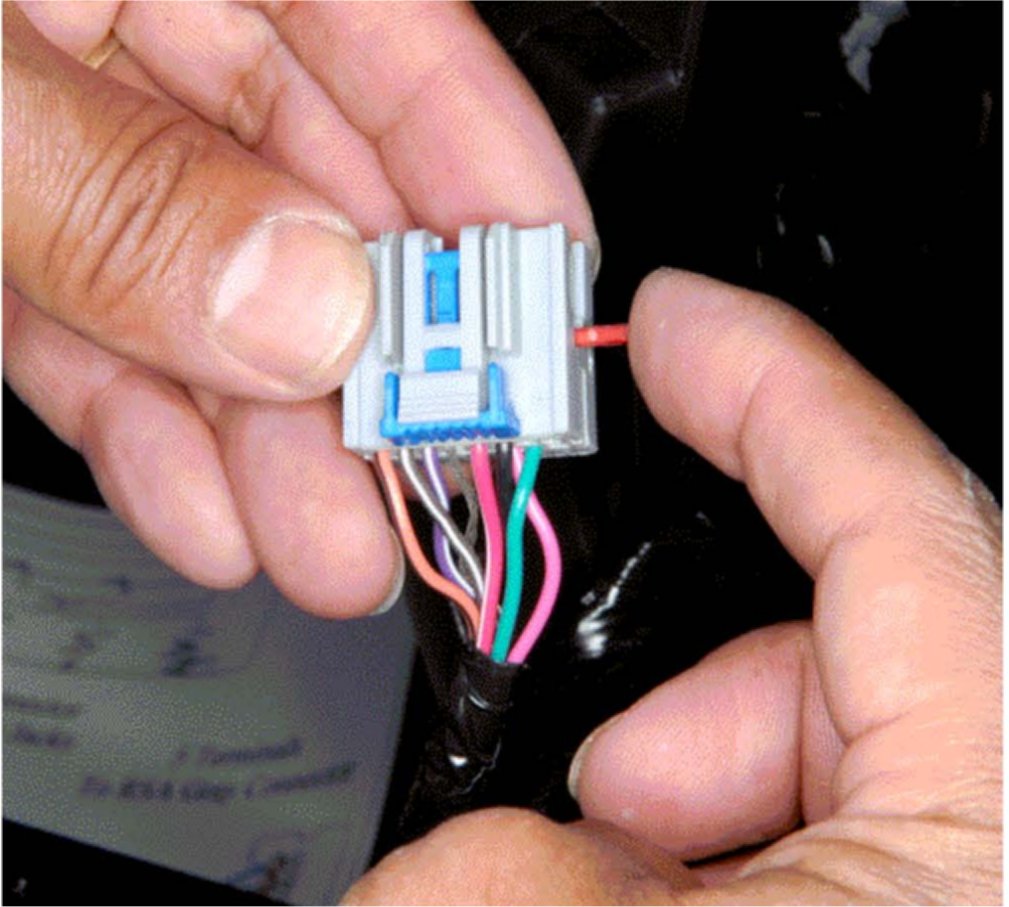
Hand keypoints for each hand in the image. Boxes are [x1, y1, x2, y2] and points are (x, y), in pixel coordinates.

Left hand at [3, 1, 593, 614]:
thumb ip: (129, 188)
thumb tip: (302, 305)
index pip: (402, 51)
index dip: (494, 186)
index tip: (546, 313)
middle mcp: (148, 29)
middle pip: (322, 207)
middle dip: (380, 369)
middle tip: (436, 474)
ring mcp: (83, 140)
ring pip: (217, 300)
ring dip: (278, 441)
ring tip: (332, 546)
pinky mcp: (17, 232)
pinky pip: (101, 333)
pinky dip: (149, 428)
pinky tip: (204, 510)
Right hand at [346, 270, 1001, 903]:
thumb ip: (509, 852)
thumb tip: (454, 854)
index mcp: (993, 802)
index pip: (892, 509)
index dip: (768, 386)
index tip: (678, 325)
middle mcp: (995, 827)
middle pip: (832, 640)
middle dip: (678, 683)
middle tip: (602, 775)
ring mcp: (960, 868)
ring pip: (809, 745)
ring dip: (675, 793)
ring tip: (603, 872)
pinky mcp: (925, 901)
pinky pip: (816, 820)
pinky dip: (709, 849)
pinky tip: (645, 895)